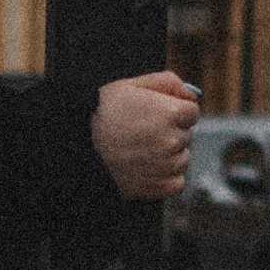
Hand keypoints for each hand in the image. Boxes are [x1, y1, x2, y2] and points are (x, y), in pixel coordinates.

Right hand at [92, 69, 198, 201]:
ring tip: (139, 150)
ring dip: (168, 155)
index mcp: (171, 112)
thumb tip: (192, 95)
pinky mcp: (162, 186)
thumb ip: (167, 82)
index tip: (153, 115)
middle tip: (140, 133)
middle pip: (186, 135)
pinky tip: (143, 167)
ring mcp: (168, 165)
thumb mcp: (130, 86)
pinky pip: (176, 180)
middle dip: (169, 132)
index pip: (191, 112)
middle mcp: (174, 139)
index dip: (173, 111)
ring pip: (182, 158)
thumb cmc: (102, 113)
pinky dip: (164, 176)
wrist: (77, 148)